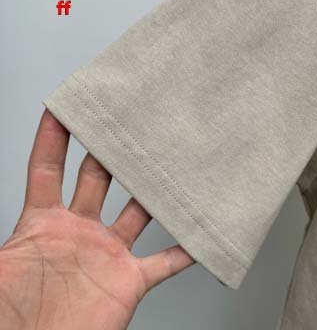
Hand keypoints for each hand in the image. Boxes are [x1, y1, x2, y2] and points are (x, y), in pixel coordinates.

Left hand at [0, 110, 193, 329]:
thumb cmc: (15, 318)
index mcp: (46, 223)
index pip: (46, 169)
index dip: (52, 139)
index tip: (62, 109)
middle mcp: (81, 231)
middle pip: (97, 179)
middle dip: (109, 153)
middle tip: (125, 126)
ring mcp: (108, 253)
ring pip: (137, 212)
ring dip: (153, 193)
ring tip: (170, 167)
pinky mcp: (130, 280)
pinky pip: (164, 261)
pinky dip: (183, 250)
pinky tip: (198, 236)